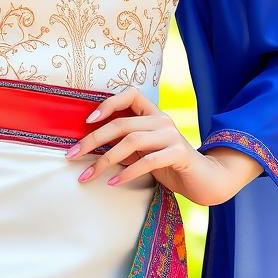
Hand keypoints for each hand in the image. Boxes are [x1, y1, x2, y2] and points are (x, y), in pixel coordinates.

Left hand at [65, 87, 258, 205]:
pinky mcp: (179, 153)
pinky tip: (114, 183)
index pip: (130, 94)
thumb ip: (124, 146)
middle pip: (121, 124)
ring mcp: (171, 135)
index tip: (87, 121)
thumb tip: (90, 147)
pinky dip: (128, 172)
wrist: (205, 181)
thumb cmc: (169, 166)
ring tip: (88, 175)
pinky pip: (148, 161)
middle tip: (72, 155)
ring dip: (105, 160)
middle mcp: (162, 120)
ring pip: (131, 141)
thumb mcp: (143, 153)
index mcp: (153, 115)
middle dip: (93, 140)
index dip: (108, 103)